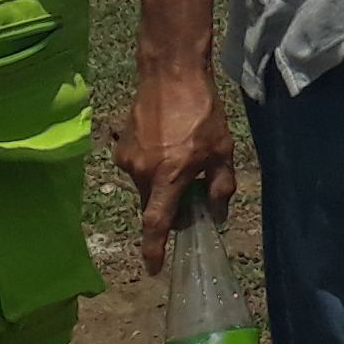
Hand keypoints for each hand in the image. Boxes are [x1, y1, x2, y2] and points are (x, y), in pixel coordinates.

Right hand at [113, 57, 237, 275]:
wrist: (171, 74)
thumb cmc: (202, 112)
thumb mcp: (222, 150)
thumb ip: (220, 187)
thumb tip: (217, 214)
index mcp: (168, 177)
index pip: (156, 224)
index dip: (154, 250)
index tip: (153, 269)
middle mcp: (142, 173)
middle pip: (152, 206)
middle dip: (168, 209)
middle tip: (190, 198)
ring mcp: (128, 159)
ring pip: (146, 186)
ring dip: (162, 184)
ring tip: (182, 158)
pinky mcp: (121, 145)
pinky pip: (138, 168)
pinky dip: (152, 167)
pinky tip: (168, 145)